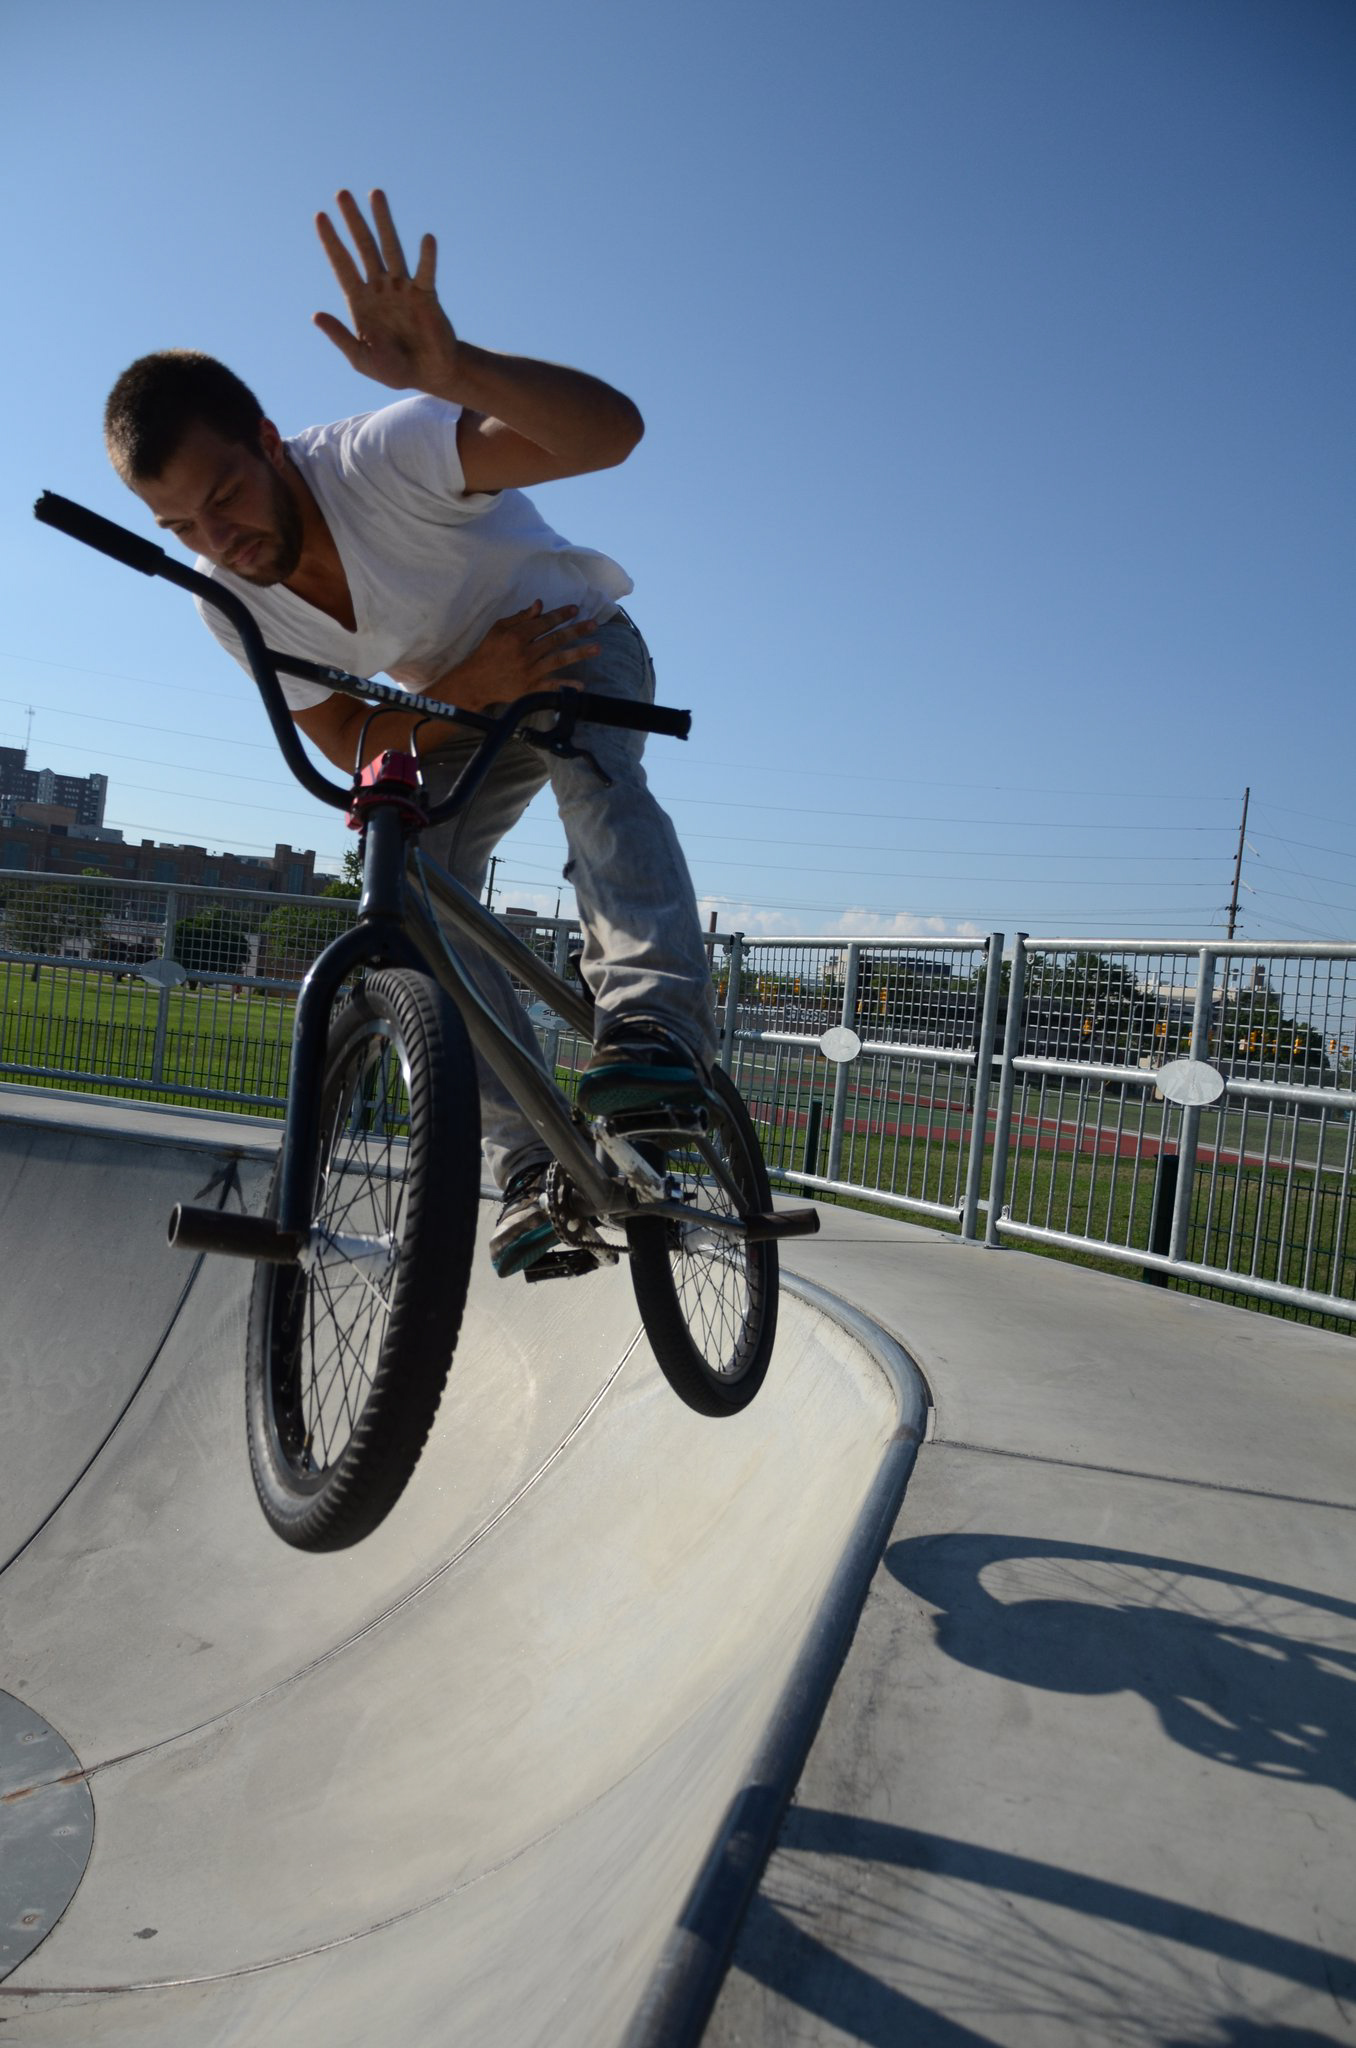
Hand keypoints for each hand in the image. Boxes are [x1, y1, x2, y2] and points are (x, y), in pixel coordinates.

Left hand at [314, 188, 457, 393]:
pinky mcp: (426, 295)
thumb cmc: (393, 368)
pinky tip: (426, 239)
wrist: (428, 374)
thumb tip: (316, 315)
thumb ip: (340, 337)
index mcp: (360, 300)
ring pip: (391, 248)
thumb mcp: (361, 358)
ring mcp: (403, 287)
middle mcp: (380, 287)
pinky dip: (426, 257)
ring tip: (376, 193)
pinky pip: (426, 272)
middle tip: (342, 194)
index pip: (342, 265)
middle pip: (363, 247)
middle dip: (353, 221)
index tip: (321, 216)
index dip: (331, 242)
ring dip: (383, 221)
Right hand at [436, 603, 599, 712]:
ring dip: (579, 653)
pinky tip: (581, 686)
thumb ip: (520, 618)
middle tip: (594, 624)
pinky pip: (551, 687)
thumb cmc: (487, 651)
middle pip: (555, 639)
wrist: (476, 681)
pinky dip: (566, 686)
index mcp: (517, 637)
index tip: (575, 609)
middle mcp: (526, 653)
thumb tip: (539, 605)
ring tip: (597, 648)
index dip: (560, 615)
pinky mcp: (530, 689)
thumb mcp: (499, 629)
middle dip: (576, 630)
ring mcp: (530, 672)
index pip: (544, 623)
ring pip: (558, 660)